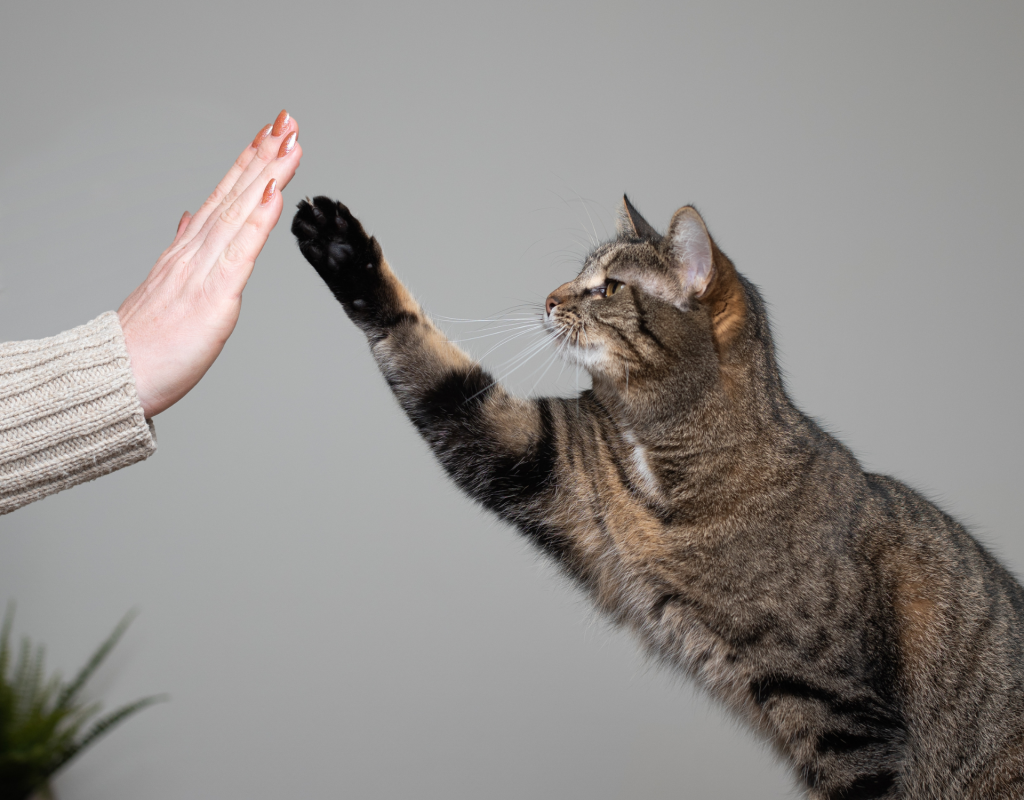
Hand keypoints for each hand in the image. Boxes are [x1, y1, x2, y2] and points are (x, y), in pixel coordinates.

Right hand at [117, 110, 302, 417]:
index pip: (225, 195)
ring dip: (267, 175)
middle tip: (288, 120)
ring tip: (289, 142)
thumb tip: (192, 217)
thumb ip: (184, 248)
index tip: (271, 133)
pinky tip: (274, 193)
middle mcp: (196, 250)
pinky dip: (258, 220)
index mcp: (191, 249)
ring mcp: (204, 269)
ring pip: (241, 212)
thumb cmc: (149, 341)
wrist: (120, 374)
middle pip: (236, 193)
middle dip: (264, 155)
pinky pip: (240, 252)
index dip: (250, 162)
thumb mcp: (169, 284)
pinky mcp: (214, 295)